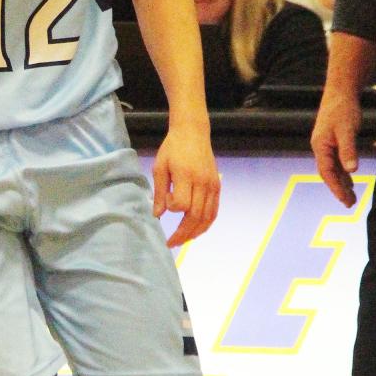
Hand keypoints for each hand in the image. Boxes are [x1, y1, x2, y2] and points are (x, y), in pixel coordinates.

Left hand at [152, 123, 220, 246]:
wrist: (193, 133)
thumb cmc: (172, 148)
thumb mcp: (160, 167)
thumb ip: (160, 191)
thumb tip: (157, 215)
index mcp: (186, 176)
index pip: (181, 204)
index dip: (172, 208)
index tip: (165, 203)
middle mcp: (203, 183)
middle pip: (195, 216)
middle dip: (183, 233)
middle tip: (171, 242)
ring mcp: (213, 186)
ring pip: (207, 217)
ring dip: (195, 232)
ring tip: (183, 240)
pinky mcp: (217, 186)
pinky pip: (214, 211)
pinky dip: (206, 223)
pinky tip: (196, 230)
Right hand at [310, 86, 360, 206]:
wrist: (340, 92)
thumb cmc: (343, 109)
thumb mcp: (347, 130)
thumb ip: (348, 150)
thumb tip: (352, 170)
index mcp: (320, 146)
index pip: (327, 172)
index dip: (336, 188)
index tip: (346, 201)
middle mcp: (320, 147)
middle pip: (328, 173)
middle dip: (338, 189)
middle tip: (350, 204)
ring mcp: (325, 144)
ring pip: (332, 168)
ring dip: (341, 182)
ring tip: (351, 196)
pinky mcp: (332, 141)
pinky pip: (336, 161)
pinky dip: (343, 172)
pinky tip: (350, 178)